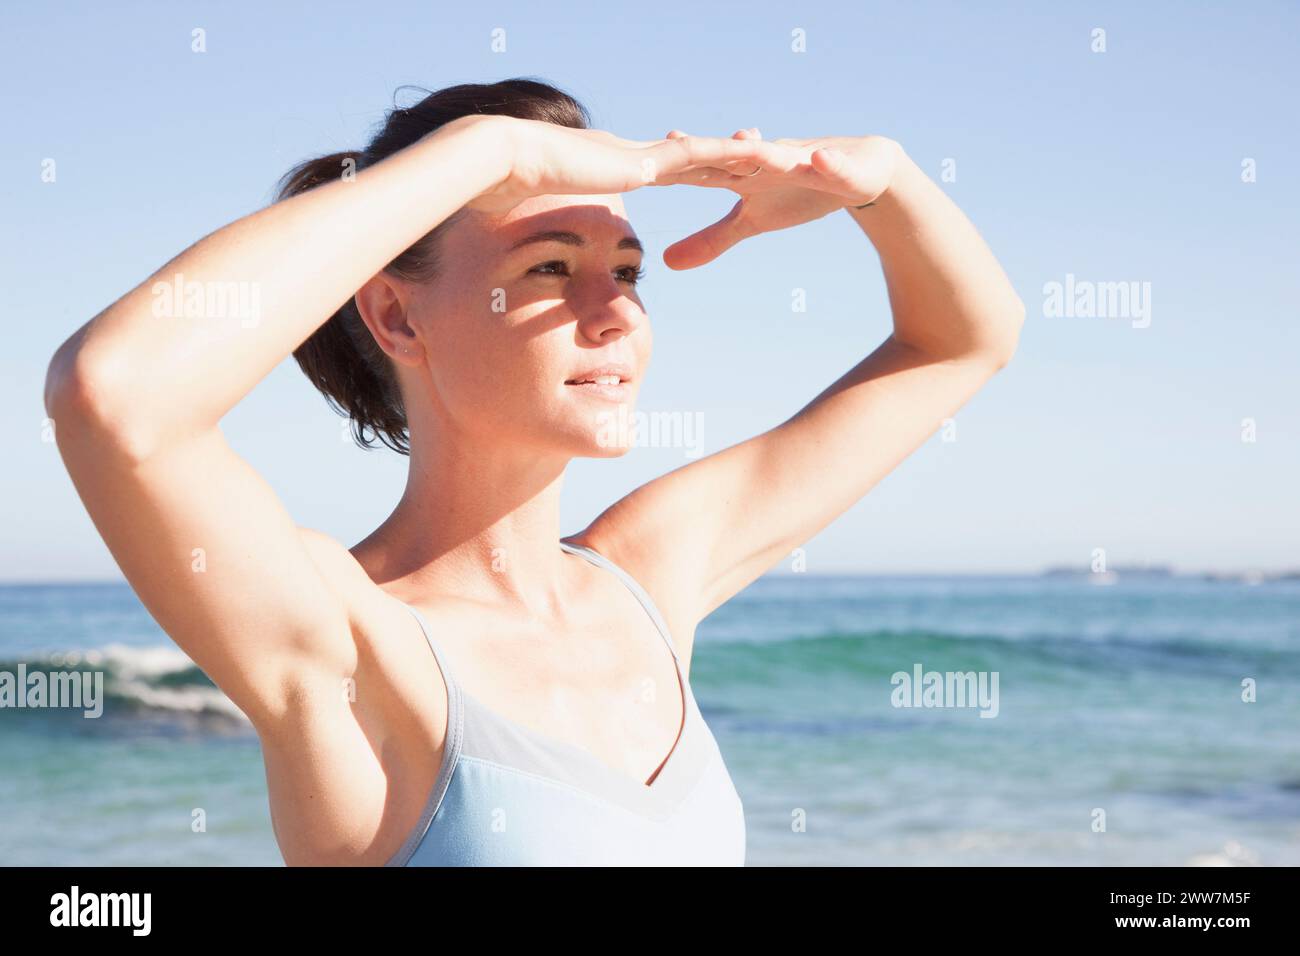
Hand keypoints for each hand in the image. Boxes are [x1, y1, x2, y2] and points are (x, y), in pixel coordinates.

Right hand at [455, 115, 784, 217]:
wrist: (498, 163)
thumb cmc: (505, 191)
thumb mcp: (538, 215)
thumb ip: (549, 223)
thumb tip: (540, 244)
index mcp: (620, 165)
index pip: (672, 168)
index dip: (705, 169)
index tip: (730, 174)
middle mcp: (638, 155)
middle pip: (702, 157)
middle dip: (739, 160)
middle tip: (776, 160)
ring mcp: (643, 155)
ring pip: (711, 154)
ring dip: (750, 156)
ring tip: (792, 158)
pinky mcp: (645, 162)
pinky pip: (702, 158)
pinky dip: (735, 156)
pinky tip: (767, 156)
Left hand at [654, 127, 904, 268]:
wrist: (857, 175)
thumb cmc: (797, 192)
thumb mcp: (752, 223)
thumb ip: (711, 240)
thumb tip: (666, 263)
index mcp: (741, 173)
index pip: (699, 170)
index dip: (669, 169)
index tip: (633, 168)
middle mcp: (765, 158)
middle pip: (730, 153)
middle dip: (703, 148)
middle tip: (672, 140)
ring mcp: (801, 158)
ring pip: (779, 152)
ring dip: (763, 148)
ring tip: (745, 141)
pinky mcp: (837, 163)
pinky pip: (832, 163)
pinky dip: (825, 161)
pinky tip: (820, 160)